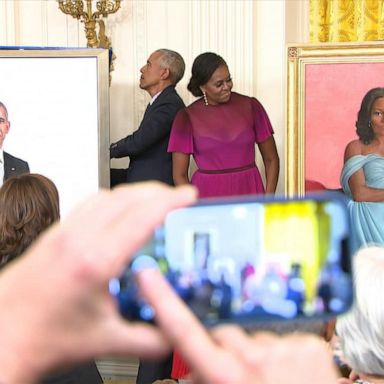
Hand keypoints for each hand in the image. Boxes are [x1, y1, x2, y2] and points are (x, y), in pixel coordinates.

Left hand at [0, 182, 196, 382]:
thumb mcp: (105, 341)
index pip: (141, 217)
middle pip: (126, 196)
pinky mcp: (56, 233)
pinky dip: (115, 199)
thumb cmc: (41, 338)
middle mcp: (78, 238)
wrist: (1, 336)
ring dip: (135, 192)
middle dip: (158, 191)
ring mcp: (64, 232)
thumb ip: (149, 340)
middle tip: (178, 196)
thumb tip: (173, 334)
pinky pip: (91, 202)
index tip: (188, 195)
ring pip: (107, 195)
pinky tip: (122, 212)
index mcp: (94, 262)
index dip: (170, 201)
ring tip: (154, 200)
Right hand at [139, 269, 338, 383]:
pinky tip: (290, 375)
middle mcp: (254, 359)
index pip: (184, 332)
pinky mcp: (309, 345)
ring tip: (269, 379)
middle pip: (224, 333)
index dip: (162, 301)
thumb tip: (189, 371)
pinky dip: (282, 353)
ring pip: (254, 336)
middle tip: (237, 374)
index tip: (147, 275)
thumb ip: (202, 380)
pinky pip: (283, 339)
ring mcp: (285, 349)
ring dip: (255, 351)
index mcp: (227, 378)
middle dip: (224, 347)